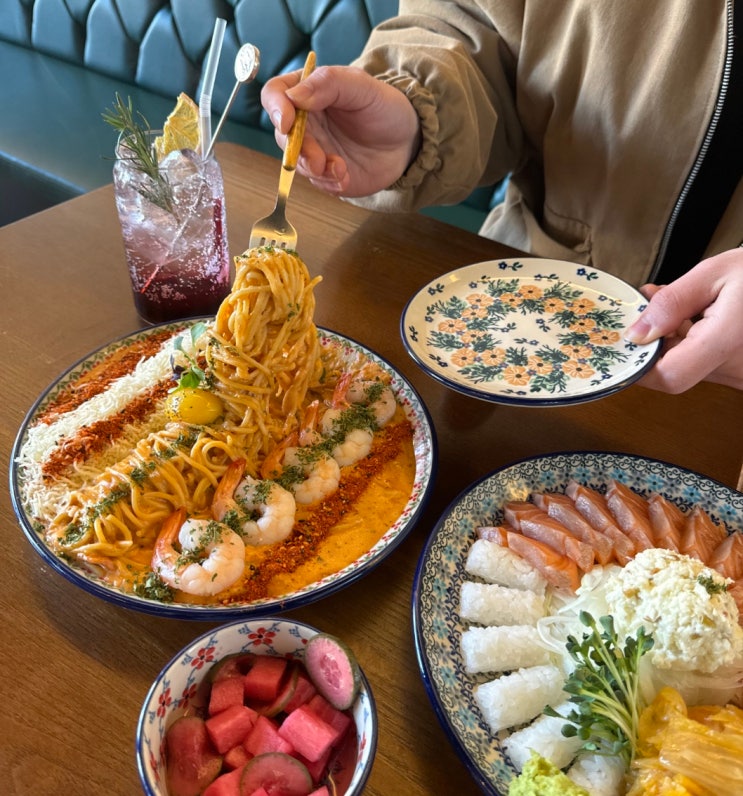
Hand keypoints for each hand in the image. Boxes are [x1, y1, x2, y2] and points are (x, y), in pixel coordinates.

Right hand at [261, 65, 419, 196]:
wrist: (406, 141)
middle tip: (318, 159)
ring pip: (296, 162)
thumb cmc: (384, 107)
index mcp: (308, 91)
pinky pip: (315, 182)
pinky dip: (328, 183)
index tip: (287, 123)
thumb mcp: (362, 86)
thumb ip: (329, 83)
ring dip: (314, 169)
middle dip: (298, 149)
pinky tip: (345, 178)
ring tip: (340, 169)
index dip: (275, 108)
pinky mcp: (324, 173)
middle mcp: (304, 121)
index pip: (275, 95)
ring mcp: (313, 148)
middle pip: (282, 134)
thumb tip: (294, 96)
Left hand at [625, 249, 742, 392]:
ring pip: (690, 367)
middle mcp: (737, 370)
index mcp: (727, 344)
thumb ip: (671, 303)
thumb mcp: (716, 274)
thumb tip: (636, 334)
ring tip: (681, 302)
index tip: (628, 339)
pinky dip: (693, 342)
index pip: (668, 377)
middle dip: (656, 341)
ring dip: (674, 339)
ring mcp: (742, 376)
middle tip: (651, 305)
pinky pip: (707, 364)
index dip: (640, 364)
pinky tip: (697, 313)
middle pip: (675, 371)